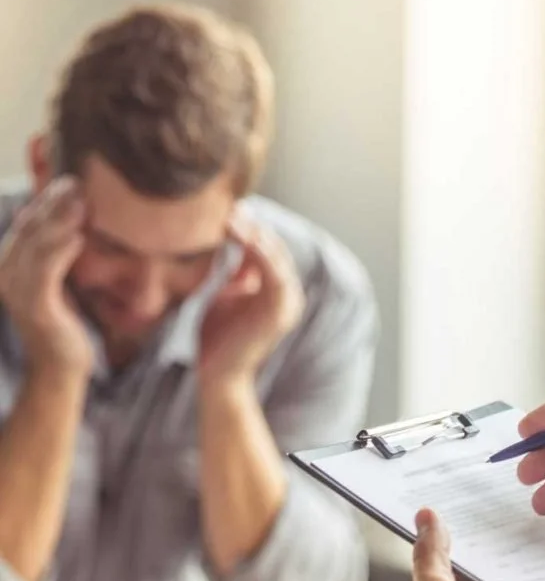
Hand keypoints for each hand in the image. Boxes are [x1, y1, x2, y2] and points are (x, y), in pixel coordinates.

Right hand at [0, 177, 92, 375]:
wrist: (61, 364)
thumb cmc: (64, 321)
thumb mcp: (59, 280)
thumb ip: (58, 254)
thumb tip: (74, 222)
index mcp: (9, 263)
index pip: (27, 223)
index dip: (46, 200)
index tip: (71, 180)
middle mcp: (6, 273)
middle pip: (29, 229)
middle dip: (52, 203)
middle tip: (77, 182)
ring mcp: (17, 289)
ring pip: (36, 246)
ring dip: (59, 221)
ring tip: (81, 202)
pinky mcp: (35, 305)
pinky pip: (46, 273)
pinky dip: (60, 252)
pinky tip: (78, 238)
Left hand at [199, 217, 304, 382]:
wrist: (218, 375)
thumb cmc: (218, 337)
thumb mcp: (226, 295)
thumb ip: (236, 273)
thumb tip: (237, 243)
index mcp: (276, 291)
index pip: (268, 250)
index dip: (250, 228)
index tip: (226, 209)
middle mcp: (288, 294)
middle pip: (275, 249)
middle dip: (253, 226)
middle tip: (229, 205)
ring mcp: (288, 303)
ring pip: (276, 256)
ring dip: (255, 234)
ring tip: (233, 216)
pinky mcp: (281, 310)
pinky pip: (274, 271)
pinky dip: (258, 251)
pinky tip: (240, 234)